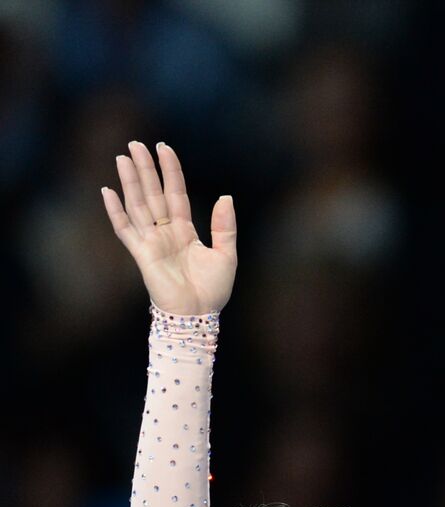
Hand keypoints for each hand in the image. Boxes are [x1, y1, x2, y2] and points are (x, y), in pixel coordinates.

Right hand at [102, 141, 236, 314]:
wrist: (199, 314)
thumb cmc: (213, 289)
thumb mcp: (227, 254)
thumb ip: (224, 226)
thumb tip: (225, 196)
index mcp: (185, 230)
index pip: (175, 193)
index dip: (170, 171)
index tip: (164, 148)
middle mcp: (165, 232)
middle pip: (153, 194)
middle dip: (145, 169)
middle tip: (136, 144)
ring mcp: (151, 241)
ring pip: (138, 205)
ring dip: (130, 182)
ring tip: (123, 157)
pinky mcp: (141, 254)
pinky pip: (125, 229)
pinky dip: (115, 211)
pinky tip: (107, 191)